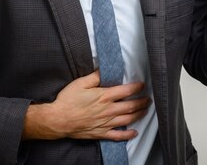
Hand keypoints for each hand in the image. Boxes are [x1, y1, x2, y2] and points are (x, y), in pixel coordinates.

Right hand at [22, 70, 150, 140]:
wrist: (59, 119)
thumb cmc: (68, 100)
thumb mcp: (80, 83)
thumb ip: (95, 77)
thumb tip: (105, 70)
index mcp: (104, 96)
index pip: (126, 91)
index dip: (136, 87)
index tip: (142, 85)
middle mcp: (108, 110)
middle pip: (131, 106)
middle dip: (141, 102)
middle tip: (148, 99)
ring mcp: (106, 123)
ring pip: (128, 119)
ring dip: (139, 115)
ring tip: (145, 111)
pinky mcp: (101, 133)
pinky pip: (118, 135)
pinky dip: (128, 135)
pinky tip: (134, 133)